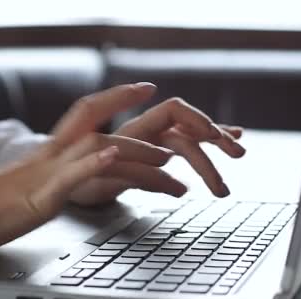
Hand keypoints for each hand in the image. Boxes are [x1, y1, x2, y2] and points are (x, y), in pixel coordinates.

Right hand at [0, 83, 174, 254]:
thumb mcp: (30, 186)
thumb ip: (54, 177)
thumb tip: (75, 177)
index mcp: (48, 152)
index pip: (86, 112)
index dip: (116, 96)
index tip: (143, 88)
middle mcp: (50, 156)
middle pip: (97, 124)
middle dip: (135, 118)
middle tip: (172, 123)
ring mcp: (46, 174)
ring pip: (96, 150)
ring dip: (135, 153)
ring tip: (166, 159)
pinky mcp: (39, 197)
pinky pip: (69, 175)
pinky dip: (92, 164)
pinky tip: (112, 157)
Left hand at [70, 91, 245, 205]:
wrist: (63, 183)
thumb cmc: (77, 179)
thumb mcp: (102, 181)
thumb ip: (135, 175)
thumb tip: (172, 175)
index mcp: (134, 130)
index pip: (173, 112)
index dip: (195, 117)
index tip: (214, 133)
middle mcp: (145, 132)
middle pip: (188, 128)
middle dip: (215, 138)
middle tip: (237, 154)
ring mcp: (151, 143)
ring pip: (190, 141)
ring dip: (213, 154)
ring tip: (231, 172)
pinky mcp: (153, 157)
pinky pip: (184, 149)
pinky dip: (206, 149)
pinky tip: (227, 144)